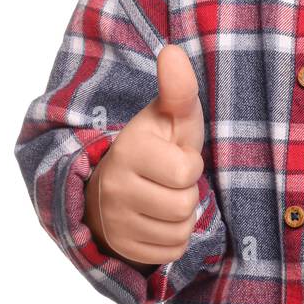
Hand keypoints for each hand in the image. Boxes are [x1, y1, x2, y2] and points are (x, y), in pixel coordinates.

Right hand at [85, 44, 206, 267]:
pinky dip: (172, 238)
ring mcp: (113, 221)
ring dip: (181, 216)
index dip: (190, 164)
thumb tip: (173, 50)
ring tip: (164, 196)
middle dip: (187, 192)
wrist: (118, 181)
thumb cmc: (157, 144)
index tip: (175, 155)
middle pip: (184, 206)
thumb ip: (178, 88)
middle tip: (169, 179)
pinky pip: (169, 252)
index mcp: (128, 150)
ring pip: (178, 232)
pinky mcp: (119, 247)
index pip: (185, 173)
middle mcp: (113, 187)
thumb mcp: (170, 115)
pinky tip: (158, 218)